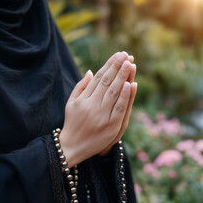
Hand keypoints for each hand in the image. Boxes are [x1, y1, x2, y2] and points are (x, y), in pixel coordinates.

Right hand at [59, 52, 137, 166]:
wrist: (72, 148)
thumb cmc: (72, 123)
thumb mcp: (71, 103)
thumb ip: (81, 87)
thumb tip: (91, 71)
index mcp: (83, 99)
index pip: (99, 78)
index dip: (109, 65)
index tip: (118, 55)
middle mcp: (92, 105)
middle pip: (108, 83)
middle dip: (118, 67)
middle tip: (126, 55)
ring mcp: (102, 116)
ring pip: (114, 93)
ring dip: (123, 77)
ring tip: (130, 64)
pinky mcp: (111, 126)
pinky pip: (120, 108)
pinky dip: (126, 96)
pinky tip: (130, 84)